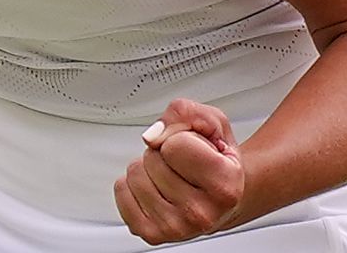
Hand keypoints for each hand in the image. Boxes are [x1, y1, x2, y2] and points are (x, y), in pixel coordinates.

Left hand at [114, 99, 244, 244]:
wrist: (219, 199)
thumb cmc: (217, 160)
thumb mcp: (213, 123)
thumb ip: (186, 113)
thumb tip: (152, 136)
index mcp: (225, 186)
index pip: (175, 144)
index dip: (181, 136)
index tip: (196, 147)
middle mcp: (201, 214)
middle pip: (153, 158)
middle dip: (164, 151)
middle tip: (184, 164)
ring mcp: (175, 228)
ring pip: (135, 173)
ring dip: (149, 167)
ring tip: (172, 175)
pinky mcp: (151, 234)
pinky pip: (121, 190)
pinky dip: (133, 183)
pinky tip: (156, 188)